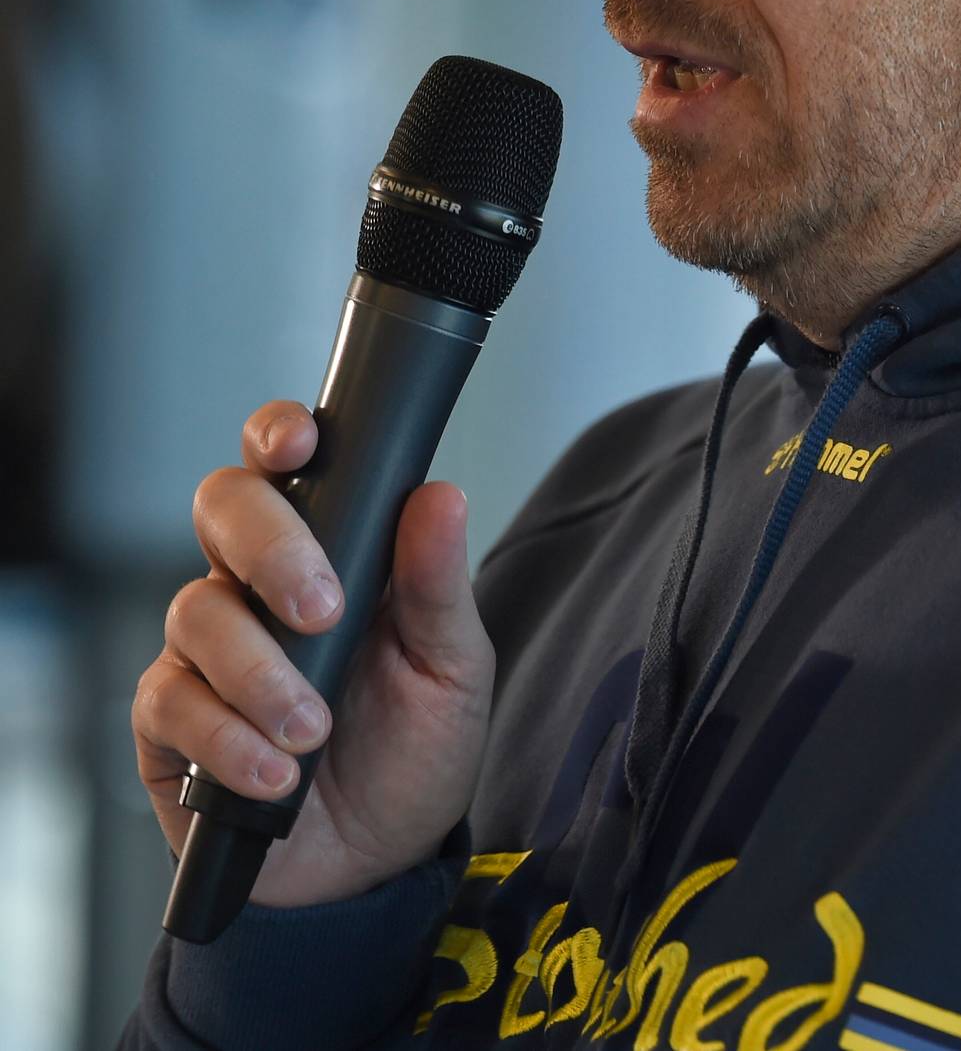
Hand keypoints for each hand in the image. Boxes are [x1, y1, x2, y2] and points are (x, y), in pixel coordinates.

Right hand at [132, 402, 494, 907]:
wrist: (379, 860)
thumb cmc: (415, 749)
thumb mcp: (453, 667)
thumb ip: (438, 584)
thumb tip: (440, 494)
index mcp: (331, 553)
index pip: (285, 468)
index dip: (276, 437)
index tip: (297, 446)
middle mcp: (258, 587)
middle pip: (223, 510)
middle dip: (272, 550)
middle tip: (324, 612)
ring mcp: (208, 652)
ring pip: (196, 612)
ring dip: (262, 674)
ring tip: (315, 730)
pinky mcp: (170, 723)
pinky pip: (171, 703)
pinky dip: (229, 739)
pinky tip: (276, 772)